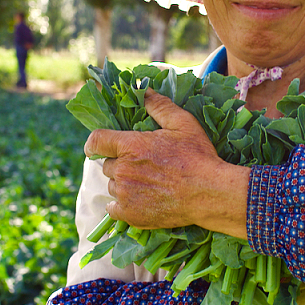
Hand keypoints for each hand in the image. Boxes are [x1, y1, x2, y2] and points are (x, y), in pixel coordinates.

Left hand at [85, 90, 250, 236]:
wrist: (210, 193)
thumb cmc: (197, 157)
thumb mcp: (182, 123)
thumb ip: (159, 106)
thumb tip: (144, 90)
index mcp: (131, 146)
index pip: (96, 141)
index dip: (94, 143)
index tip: (96, 147)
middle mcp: (123, 170)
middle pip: (107, 165)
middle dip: (120, 163)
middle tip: (141, 165)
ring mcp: (125, 194)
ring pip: (113, 186)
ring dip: (123, 184)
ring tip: (146, 183)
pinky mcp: (131, 215)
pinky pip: (112, 209)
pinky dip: (121, 205)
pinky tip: (136, 201)